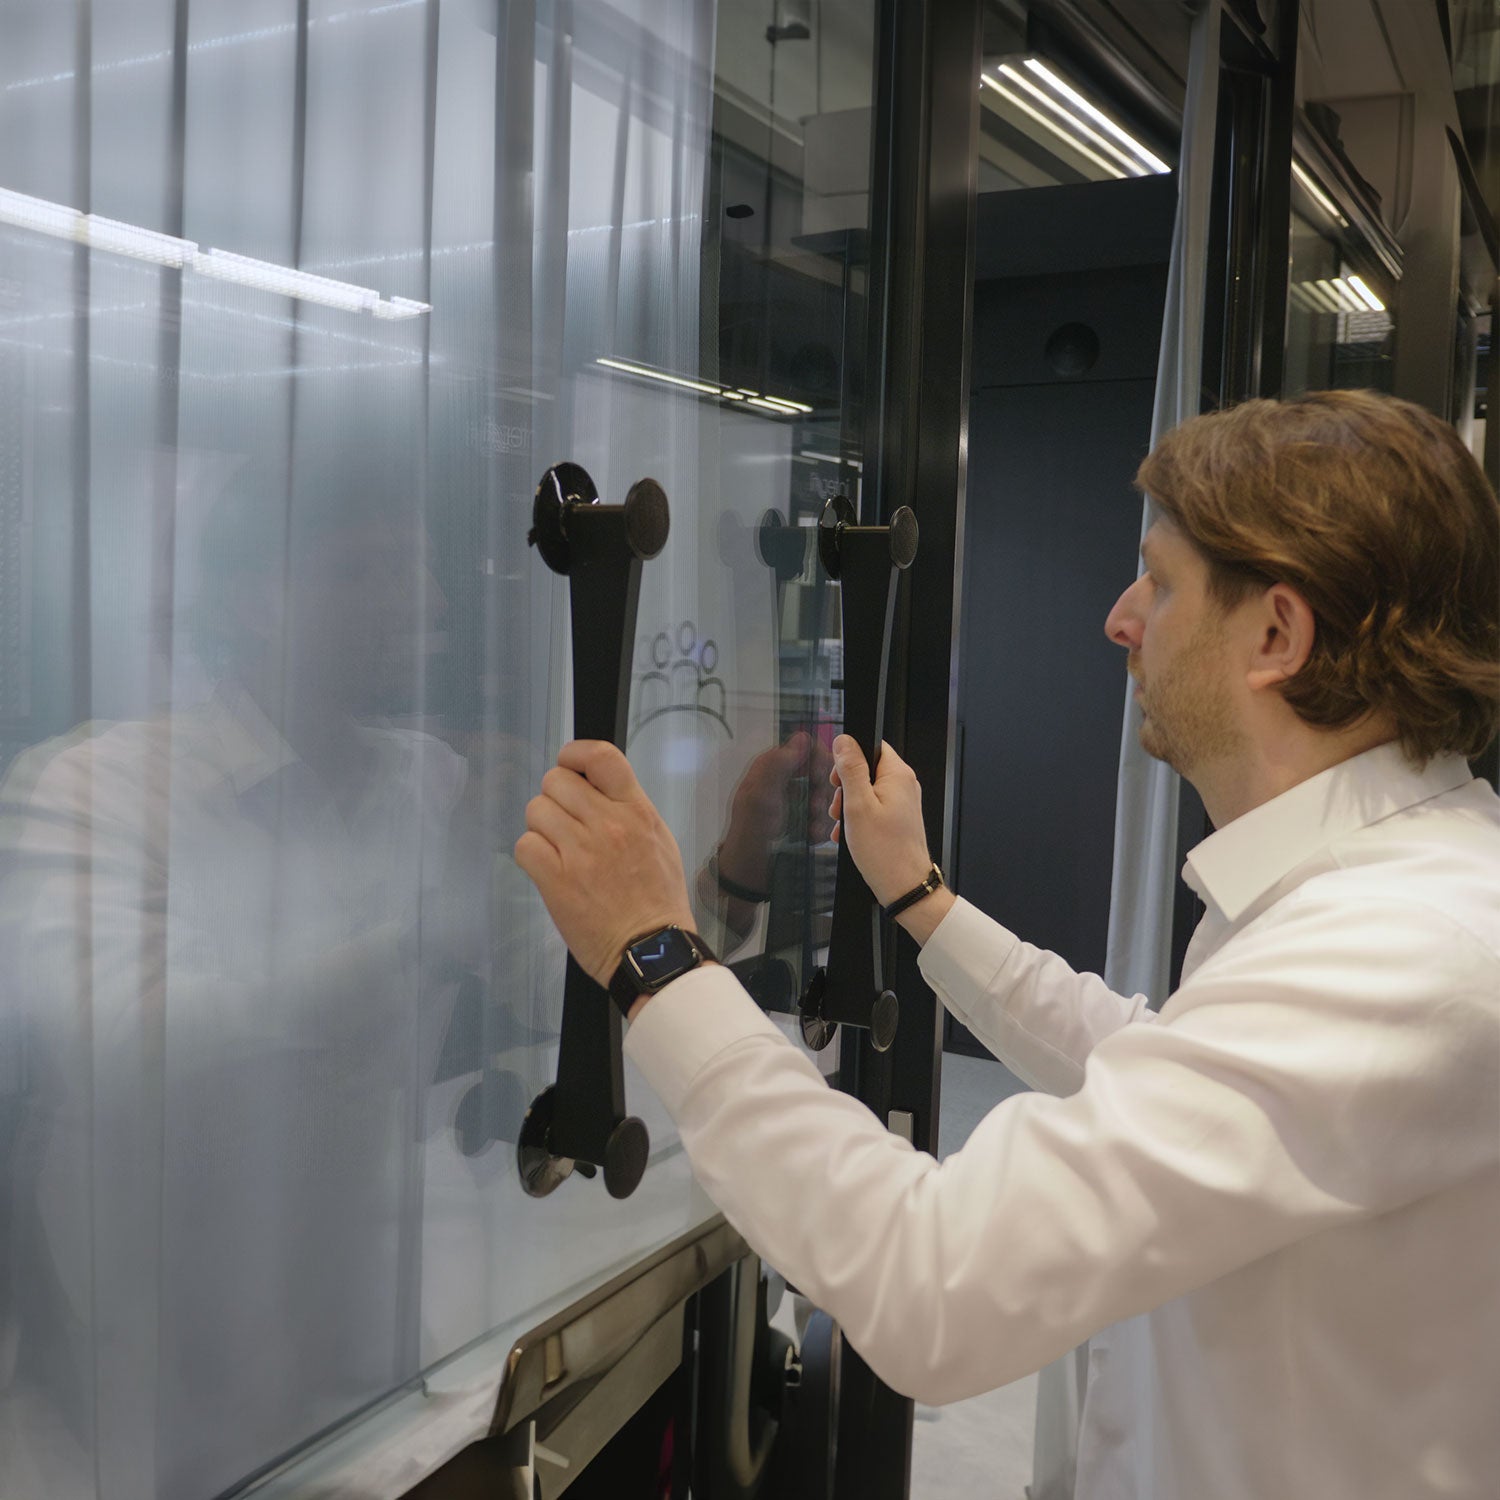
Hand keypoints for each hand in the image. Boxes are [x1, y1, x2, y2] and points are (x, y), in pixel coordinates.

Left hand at [515, 741, 695, 987]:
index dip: (575, 754)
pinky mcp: (556, 880)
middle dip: (555, 799)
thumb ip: (629, 810)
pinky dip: (532, 855)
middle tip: (565, 824)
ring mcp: (580, 852)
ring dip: (542, 829)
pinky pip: (525, 845)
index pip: (600, 756)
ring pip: (536, 810)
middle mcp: (608, 824)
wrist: (652, 949)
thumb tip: (595, 788)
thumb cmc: (659, 900)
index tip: (570, 766)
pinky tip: (549, 870)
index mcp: (637, 811)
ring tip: (560, 851)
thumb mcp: (660, 841)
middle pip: (556, 781)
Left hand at [717, 730, 833, 890]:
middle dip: (821, 790)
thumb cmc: (751, 832)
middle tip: (812, 807)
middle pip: (821, 771)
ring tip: (809, 826)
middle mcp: (786, 780)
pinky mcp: (805, 820)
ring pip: (826, 795)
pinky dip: (821, 827)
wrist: (752, 870)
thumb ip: (777, 765)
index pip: (807, 748)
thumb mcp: (760, 796)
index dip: (818, 760)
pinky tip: (810, 835)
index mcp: (772, 768)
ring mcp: (796, 800)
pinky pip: (825, 816)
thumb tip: (800, 738)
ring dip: (822, 811)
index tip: (820, 778)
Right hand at [828, 736, 933, 906]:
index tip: (838, 779)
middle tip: (839, 808)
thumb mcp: (858, 805)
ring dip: (849, 807)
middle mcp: (904, 785)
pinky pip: (873, 808)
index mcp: (897, 775)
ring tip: (845, 826)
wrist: (904, 886)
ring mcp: (902, 802)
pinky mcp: (898, 817)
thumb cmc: (885, 851)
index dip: (849, 759)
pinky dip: (859, 818)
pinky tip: (851, 835)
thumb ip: (851, 770)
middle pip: (866, 769)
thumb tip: (844, 741)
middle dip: (846, 788)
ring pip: (866, 791)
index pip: (871, 745)